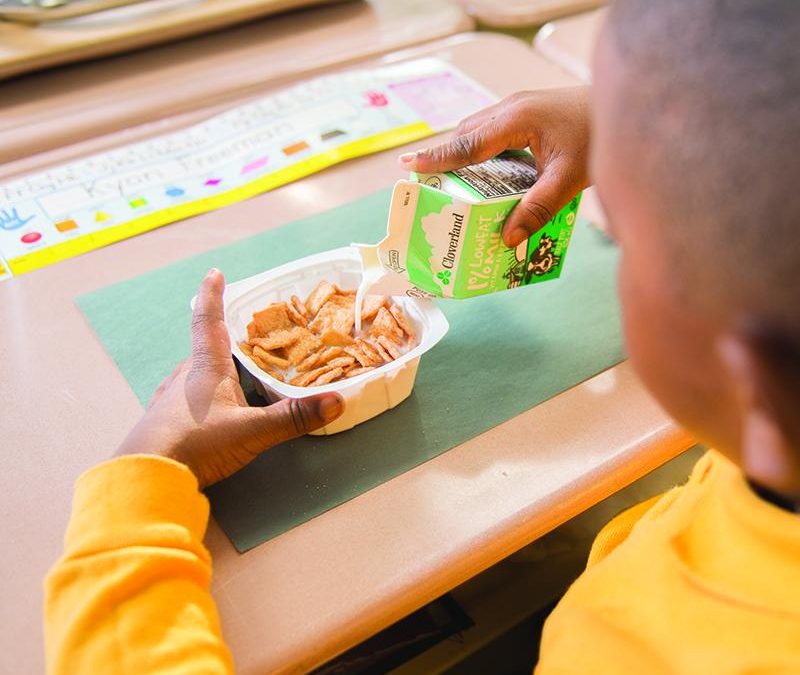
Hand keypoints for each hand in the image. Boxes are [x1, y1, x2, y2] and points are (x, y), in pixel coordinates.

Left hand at [115, 268, 343, 487]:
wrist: (147, 479)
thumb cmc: (196, 443)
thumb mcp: (252, 431)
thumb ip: (293, 417)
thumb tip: (337, 400)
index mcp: (204, 367)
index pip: (208, 320)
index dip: (212, 295)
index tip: (214, 273)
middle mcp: (184, 378)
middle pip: (204, 349)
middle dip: (221, 339)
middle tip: (241, 337)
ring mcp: (169, 401)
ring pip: (194, 375)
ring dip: (212, 370)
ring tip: (232, 376)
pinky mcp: (163, 424)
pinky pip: (186, 399)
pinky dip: (201, 397)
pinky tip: (210, 412)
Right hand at [399, 87, 590, 246]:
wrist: (624, 106)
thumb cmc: (598, 138)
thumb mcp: (569, 179)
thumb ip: (538, 209)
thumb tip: (507, 239)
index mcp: (516, 120)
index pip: (467, 142)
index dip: (437, 157)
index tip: (408, 166)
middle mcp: (512, 109)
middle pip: (466, 134)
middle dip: (444, 158)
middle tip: (425, 184)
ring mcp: (519, 108)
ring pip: (478, 130)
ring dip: (463, 153)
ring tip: (450, 183)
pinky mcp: (527, 112)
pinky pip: (493, 132)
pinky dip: (481, 150)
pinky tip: (487, 173)